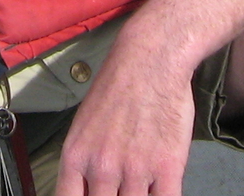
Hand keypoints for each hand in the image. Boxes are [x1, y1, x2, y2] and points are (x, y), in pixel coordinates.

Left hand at [57, 27, 199, 195]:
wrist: (151, 61)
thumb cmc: (118, 86)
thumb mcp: (84, 124)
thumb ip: (84, 162)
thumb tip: (87, 189)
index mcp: (76, 157)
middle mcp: (102, 168)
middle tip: (121, 190)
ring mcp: (135, 170)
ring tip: (140, 185)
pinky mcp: (167, 168)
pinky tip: (159, 190)